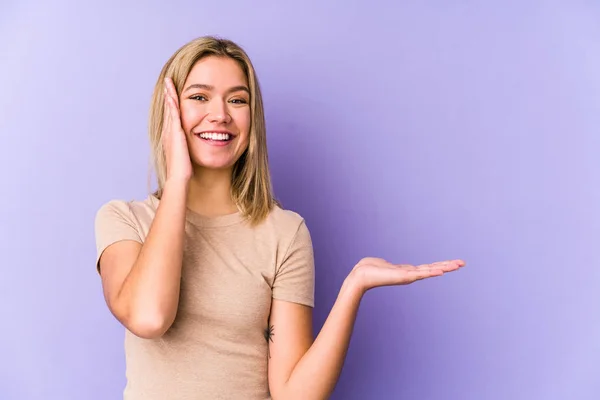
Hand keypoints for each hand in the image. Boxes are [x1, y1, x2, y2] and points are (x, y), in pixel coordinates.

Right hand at [163, 77, 191, 182]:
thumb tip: (188, 146)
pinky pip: (173, 115)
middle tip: (167, 82)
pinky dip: (172, 104)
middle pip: (168, 109)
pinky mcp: (175, 133)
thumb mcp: (184, 154)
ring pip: (169, 109)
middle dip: (168, 95)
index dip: (170, 104)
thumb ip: (186, 147)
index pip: (171, 116)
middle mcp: (168, 132)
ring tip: (168, 83)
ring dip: (169, 95)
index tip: (171, 94)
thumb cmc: (183, 169)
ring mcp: (170, 132)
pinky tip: (172, 95)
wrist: (179, 177)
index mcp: (170, 136)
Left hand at [348, 257, 464, 293]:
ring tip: (457, 265)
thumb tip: (386, 265)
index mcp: (406, 271)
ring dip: (444, 267)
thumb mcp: (382, 265)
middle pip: (433, 268)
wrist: (360, 276)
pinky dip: (431, 272)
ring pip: (430, 270)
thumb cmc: (368, 269)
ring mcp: (408, 276)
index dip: (439, 265)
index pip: (427, 267)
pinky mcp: (404, 276)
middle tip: (463, 263)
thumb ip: (388, 266)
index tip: (452, 263)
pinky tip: (441, 271)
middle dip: (448, 266)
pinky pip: (421, 273)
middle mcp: (410, 274)